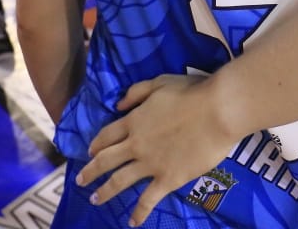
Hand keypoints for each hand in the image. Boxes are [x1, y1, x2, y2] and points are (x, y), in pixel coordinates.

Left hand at [77, 74, 236, 226]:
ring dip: (105, 191)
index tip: (89, 152)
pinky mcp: (168, 179)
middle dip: (90, 171)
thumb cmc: (192, 93)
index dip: (96, 144)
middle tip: (80, 180)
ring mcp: (150, 164)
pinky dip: (138, 213)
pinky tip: (132, 222)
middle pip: (106, 160)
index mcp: (133, 121)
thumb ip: (136, 93)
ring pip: (120, 181)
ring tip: (95, 200)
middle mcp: (136, 144)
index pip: (107, 135)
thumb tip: (117, 105)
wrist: (217, 112)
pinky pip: (148, 200)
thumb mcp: (159, 83)